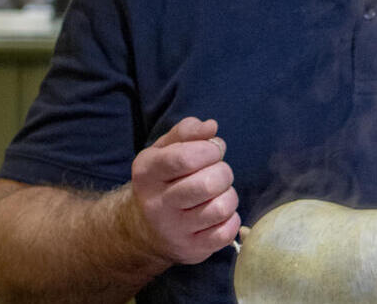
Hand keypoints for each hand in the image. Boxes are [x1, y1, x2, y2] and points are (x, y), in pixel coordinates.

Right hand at [130, 117, 240, 263]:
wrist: (144, 229)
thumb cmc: (163, 180)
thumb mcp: (165, 150)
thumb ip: (187, 131)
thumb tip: (211, 127)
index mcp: (148, 173)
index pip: (185, 158)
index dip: (210, 149)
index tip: (214, 150)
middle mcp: (157, 204)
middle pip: (207, 184)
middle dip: (223, 172)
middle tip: (218, 172)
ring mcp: (174, 230)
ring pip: (220, 208)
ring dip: (229, 195)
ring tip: (219, 193)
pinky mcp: (192, 249)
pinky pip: (226, 232)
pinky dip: (231, 219)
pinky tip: (219, 213)